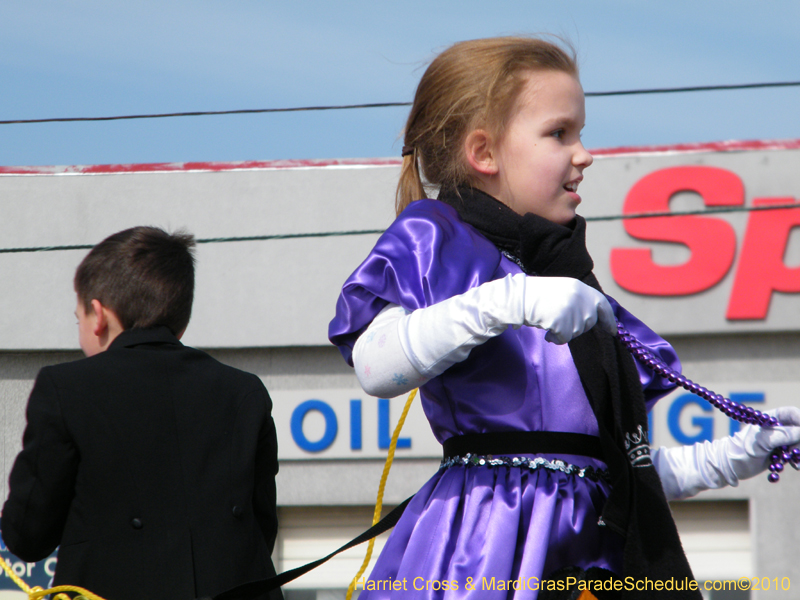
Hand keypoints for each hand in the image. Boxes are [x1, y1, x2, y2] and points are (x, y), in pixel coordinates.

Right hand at [523, 277, 616, 343]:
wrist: (519, 298)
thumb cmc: (536, 295)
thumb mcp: (562, 290)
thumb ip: (579, 300)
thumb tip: (591, 318)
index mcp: (580, 288)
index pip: (602, 305)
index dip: (608, 320)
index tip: (612, 331)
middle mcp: (580, 298)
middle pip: (588, 323)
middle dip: (576, 326)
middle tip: (558, 317)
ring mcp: (573, 311)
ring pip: (576, 332)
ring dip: (563, 331)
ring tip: (548, 319)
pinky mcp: (564, 324)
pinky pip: (564, 339)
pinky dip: (555, 337)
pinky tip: (545, 327)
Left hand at [653, 406, 799, 499]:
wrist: (730, 467)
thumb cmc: (739, 452)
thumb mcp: (759, 444)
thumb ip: (779, 436)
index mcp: (768, 419)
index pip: (791, 413)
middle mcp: (776, 428)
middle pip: (798, 429)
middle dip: (799, 441)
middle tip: (796, 452)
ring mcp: (779, 440)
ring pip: (798, 442)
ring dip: (799, 452)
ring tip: (795, 462)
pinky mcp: (780, 452)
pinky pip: (795, 454)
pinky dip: (796, 459)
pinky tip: (794, 466)